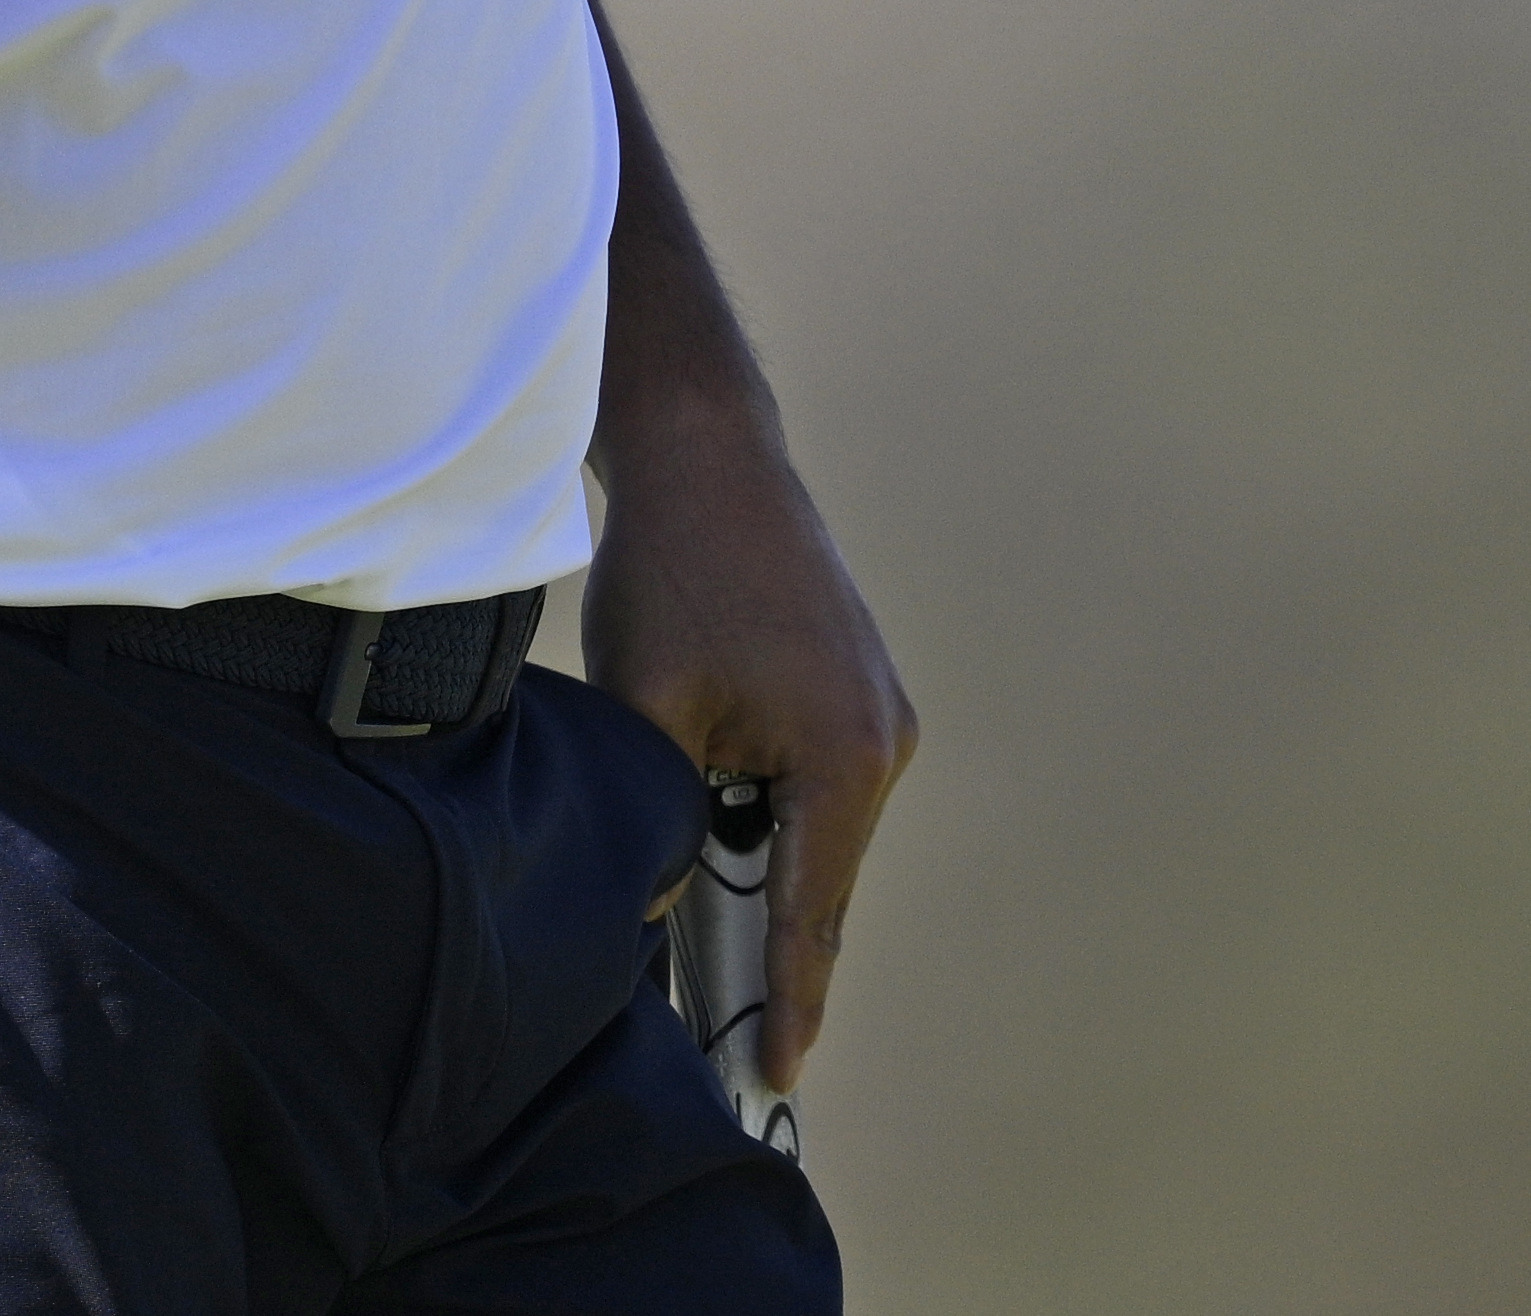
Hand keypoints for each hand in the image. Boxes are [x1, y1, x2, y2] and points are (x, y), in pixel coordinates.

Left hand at [582, 411, 916, 1086]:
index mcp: (845, 758)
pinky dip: (774, 825)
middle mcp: (884, 741)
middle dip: (779, 959)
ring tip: (716, 956)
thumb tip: (658, 911)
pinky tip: (724, 848)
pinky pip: (817, 788)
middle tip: (739, 1050)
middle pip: (822, 882)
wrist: (706, 454)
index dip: (789, 1002)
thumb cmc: (674, 573)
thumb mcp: (646, 710)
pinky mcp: (857, 687)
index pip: (811, 914)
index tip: (778, 1077)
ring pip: (818, 836)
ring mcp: (879, 711)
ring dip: (769, 882)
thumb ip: (659, 825)